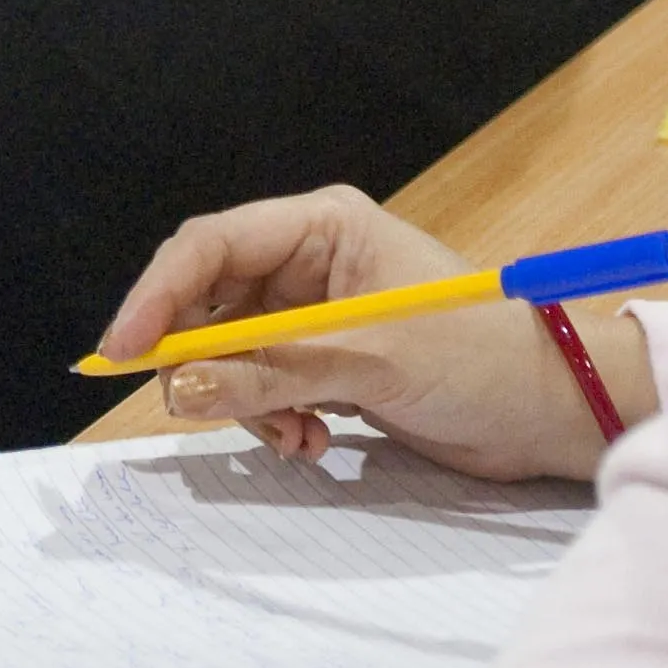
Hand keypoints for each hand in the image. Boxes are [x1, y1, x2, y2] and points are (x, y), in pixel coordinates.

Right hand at [97, 187, 649, 482]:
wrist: (547, 410)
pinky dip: (272, 418)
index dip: (156, 297)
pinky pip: (261, 387)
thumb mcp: (369, 362)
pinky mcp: (326, 363)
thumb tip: (182, 389)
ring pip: (229, 356)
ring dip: (245, 404)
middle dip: (204, 365)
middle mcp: (311, 263)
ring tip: (296, 435)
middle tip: (213, 414)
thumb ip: (272, 374)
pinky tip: (314, 440)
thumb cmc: (480, 357)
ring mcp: (316, 315)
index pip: (210, 246)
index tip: (121, 353)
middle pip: (207, 304)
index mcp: (323, 227)